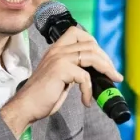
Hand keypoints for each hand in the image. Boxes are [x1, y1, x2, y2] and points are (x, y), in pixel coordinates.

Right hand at [0, 26, 122, 135]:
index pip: (78, 33)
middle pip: (90, 44)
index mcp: (56, 49)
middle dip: (106, 59)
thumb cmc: (43, 96)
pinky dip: (89, 90)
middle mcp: (57, 50)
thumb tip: (94, 72)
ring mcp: (59, 58)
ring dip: (106, 69)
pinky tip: (86, 101)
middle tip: (113, 74)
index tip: (103, 59)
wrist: (26, 107)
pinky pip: (85, 76)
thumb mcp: (61, 77)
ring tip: (111, 81)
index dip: (94, 43)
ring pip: (91, 56)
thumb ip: (73, 69)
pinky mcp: (60, 70)